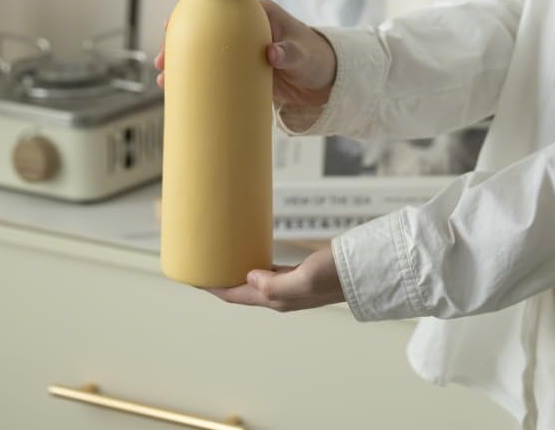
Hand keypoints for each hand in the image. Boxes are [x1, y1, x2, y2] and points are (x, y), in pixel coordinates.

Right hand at [154, 0, 336, 108]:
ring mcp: (241, 53)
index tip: (172, 28)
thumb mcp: (304, 54)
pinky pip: (216, 76)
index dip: (193, 17)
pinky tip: (181, 93)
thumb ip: (289, 53)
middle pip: (205, 33)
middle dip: (180, 45)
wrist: (327, 81)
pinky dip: (199, 82)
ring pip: (206, 55)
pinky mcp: (242, 74)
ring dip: (185, 66)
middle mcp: (244, 31)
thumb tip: (272, 53)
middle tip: (163, 63)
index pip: (218, 8)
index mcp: (256, 14)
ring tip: (165, 83)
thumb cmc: (317, 57)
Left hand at [203, 244, 344, 311]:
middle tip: (200, 263)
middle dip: (218, 280)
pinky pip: (267, 271)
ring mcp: (288, 286)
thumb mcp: (306, 278)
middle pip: (239, 291)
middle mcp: (278, 295)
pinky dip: (253, 265)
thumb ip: (276, 283)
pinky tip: (252, 256)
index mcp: (276, 298)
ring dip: (234, 272)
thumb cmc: (336, 273)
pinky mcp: (298, 274)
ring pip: (251, 282)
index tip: (191, 276)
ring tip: (219, 259)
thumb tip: (250, 278)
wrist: (362, 270)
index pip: (234, 295)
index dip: (211, 287)